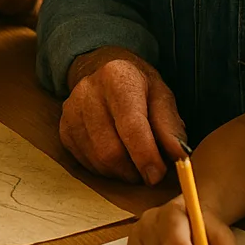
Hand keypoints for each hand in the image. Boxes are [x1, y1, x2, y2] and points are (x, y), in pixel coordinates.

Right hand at [60, 46, 185, 182]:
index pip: (130, 124)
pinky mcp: (64, 127)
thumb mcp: (161, 94)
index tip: (157, 176)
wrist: (101, 68)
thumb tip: (179, 157)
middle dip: (133, 170)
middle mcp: (88, 91)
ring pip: (97, 160)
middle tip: (148, 171)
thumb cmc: (137, 85)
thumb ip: (169, 125)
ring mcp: (71, 109)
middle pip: (110, 149)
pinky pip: (85, 163)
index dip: (145, 156)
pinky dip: (104, 169)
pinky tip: (114, 156)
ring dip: (120, 172)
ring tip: (133, 163)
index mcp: (117, 77)